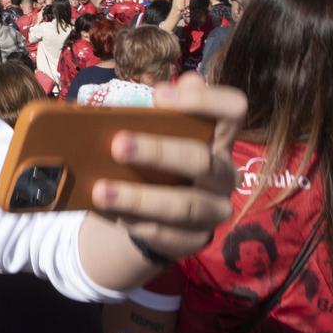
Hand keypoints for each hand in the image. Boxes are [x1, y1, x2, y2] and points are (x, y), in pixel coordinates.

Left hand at [89, 74, 245, 260]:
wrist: (151, 216)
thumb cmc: (154, 164)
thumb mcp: (153, 136)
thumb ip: (155, 113)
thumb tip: (155, 92)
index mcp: (218, 139)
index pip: (232, 110)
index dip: (205, 100)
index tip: (159, 95)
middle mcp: (223, 174)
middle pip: (202, 161)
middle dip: (158, 152)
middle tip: (117, 145)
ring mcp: (213, 210)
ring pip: (184, 206)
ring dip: (139, 198)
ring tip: (100, 191)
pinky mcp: (195, 240)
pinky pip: (166, 234)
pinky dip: (134, 223)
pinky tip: (108, 213)